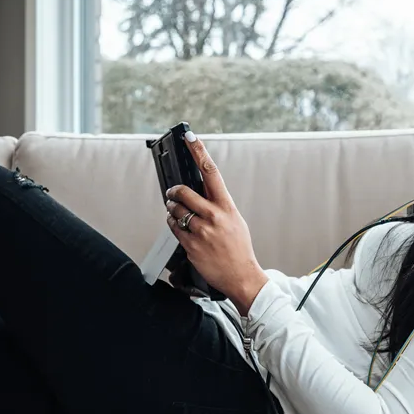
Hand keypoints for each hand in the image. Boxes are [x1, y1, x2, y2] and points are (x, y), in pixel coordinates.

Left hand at [165, 131, 268, 314]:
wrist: (241, 276)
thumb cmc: (238, 247)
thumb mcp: (235, 220)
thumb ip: (218, 205)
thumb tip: (200, 191)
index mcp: (227, 206)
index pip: (211, 172)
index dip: (199, 152)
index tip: (191, 137)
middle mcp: (214, 216)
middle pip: (183, 192)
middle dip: (174, 191)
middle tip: (173, 193)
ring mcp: (201, 232)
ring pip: (174, 211)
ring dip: (172, 210)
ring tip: (178, 214)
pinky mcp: (191, 246)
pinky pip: (173, 228)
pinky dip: (173, 225)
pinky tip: (181, 228)